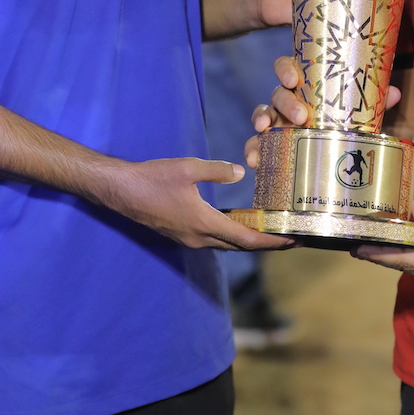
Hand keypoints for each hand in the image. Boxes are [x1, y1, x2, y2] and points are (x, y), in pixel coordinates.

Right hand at [99, 156, 293, 251]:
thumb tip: (240, 172)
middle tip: (289, 239)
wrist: (121, 191)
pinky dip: (231, 236)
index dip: (271, 241)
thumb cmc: (152, 179)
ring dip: (248, 241)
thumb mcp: (187, 168)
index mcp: (203, 223)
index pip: (246, 239)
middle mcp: (198, 237)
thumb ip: (216, 170)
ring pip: (225, 245)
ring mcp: (188, 238)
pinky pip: (213, 240)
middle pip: (239, 246)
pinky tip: (237, 224)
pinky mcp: (181, 234)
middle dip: (266, 244)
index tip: (292, 241)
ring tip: (269, 232)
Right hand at [243, 55, 401, 167]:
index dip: (286, 69)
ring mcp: (277, 123)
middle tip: (300, 116)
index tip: (294, 79)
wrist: (338, 158)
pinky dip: (253, 150)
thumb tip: (393, 93)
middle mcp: (288, 101)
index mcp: (306, 87)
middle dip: (285, 102)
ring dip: (262, 119)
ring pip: (262, 114)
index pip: (288, 68)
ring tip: (265, 130)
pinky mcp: (271, 146)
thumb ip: (374, 103)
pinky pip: (256, 144)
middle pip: (278, 93)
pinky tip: (255, 161)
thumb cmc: (344, 123)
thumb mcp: (359, 113)